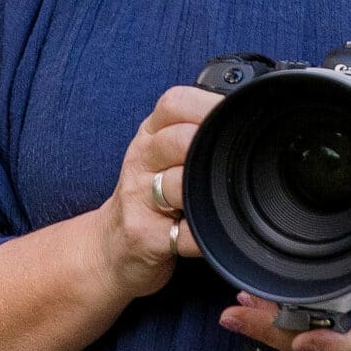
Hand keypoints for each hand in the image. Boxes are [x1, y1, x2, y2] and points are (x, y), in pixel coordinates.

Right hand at [97, 84, 221, 300]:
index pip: (175, 104)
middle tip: (234, 160)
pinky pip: (184, 233)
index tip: (236, 117)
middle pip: (179, 139)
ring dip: (207, 192)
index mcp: (150, 135)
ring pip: (179, 184)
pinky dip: (207, 233)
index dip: (208, 106)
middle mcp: (141, 161)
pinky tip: (217, 231)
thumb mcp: (161, 155)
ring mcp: (138, 199)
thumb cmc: (148, 196)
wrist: (109, 246)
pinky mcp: (144, 236)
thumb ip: (192, 133)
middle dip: (210, 148)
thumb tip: (242, 116)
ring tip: (222, 198)